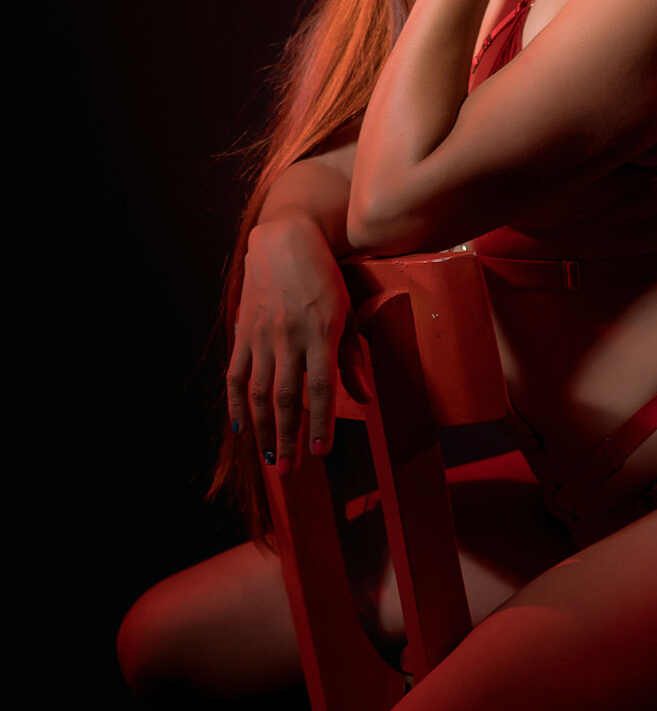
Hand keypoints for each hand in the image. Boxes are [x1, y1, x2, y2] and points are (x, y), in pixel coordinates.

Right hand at [226, 213, 362, 471]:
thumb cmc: (325, 278)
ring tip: (269, 458)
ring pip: (259, 391)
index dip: (321, 422)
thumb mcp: (348, 313)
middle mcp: (289, 337)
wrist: (285, 240)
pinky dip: (236, 404)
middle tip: (289, 470)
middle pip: (287, 397)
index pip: (321, 387)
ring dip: (263, 429)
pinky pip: (236, 374)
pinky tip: (241, 428)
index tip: (320, 452)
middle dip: (288, 437)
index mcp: (321, 332)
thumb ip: (353, 359)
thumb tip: (366, 399)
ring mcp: (262, 335)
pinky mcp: (243, 331)